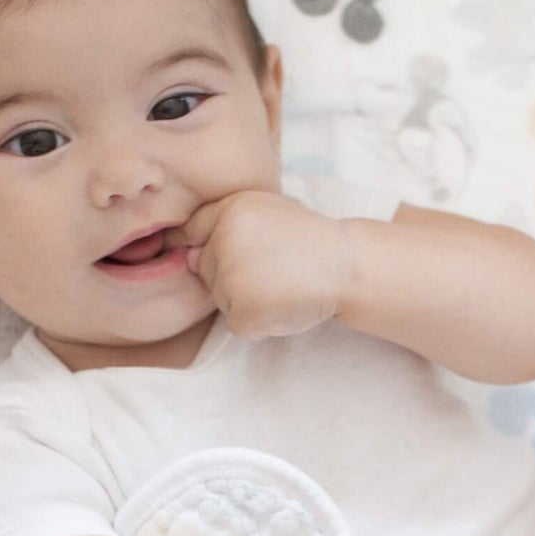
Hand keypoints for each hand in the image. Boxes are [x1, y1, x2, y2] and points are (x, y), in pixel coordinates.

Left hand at [163, 190, 352, 341]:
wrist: (346, 266)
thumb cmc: (309, 240)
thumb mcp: (266, 211)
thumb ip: (225, 222)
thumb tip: (188, 254)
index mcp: (228, 210)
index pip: (190, 232)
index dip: (197, 244)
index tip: (215, 253)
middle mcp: (223, 242)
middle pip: (206, 270)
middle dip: (231, 275)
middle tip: (273, 269)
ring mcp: (231, 279)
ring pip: (221, 299)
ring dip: (245, 300)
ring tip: (281, 285)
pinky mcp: (243, 312)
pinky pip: (237, 324)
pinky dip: (259, 323)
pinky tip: (283, 305)